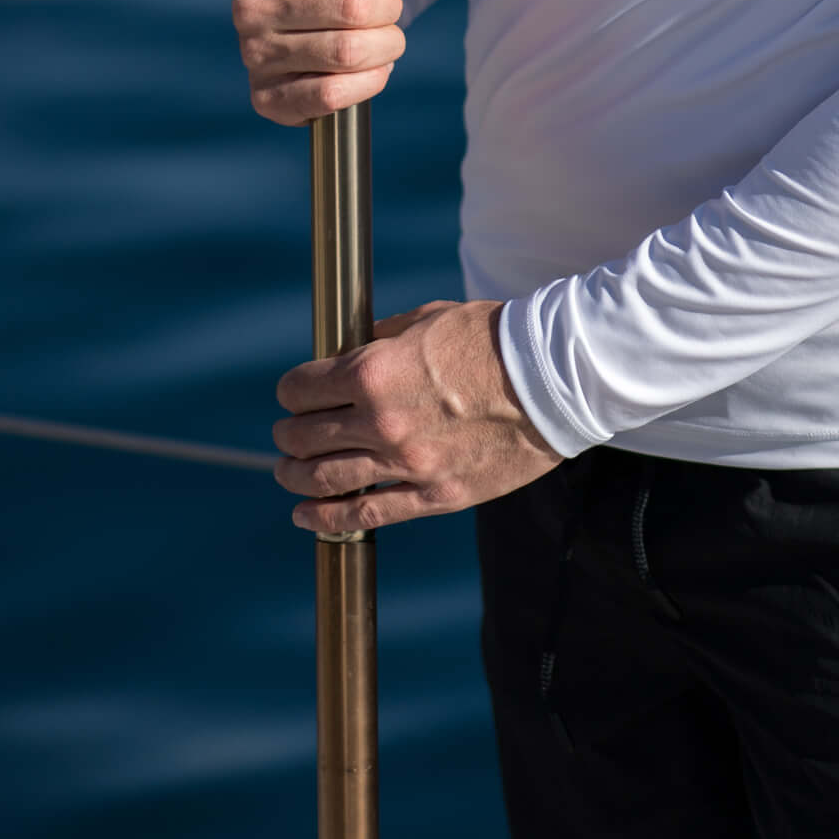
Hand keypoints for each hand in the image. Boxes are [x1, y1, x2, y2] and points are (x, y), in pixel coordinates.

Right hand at [230, 0, 417, 123]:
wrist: (323, 10)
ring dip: (386, 45)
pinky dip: (369, 82)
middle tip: (386, 6)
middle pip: (353, 8)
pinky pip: (330, 95)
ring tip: (383, 35)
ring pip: (347, 53)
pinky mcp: (266, 97)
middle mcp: (246, 4)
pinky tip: (373, 68)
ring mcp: (252, 53)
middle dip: (389, 7)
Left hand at [273, 300, 560, 534]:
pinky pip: (367, 515)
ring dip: (296, 477)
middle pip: (305, 437)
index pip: (302, 389)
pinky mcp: (434, 496)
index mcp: (373, 371)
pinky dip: (328, 519)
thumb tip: (350, 352)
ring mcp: (406, 463)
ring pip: (325, 480)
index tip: (292, 395)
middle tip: (287, 435)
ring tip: (288, 474)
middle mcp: (380, 420)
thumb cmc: (490, 339)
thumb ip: (381, 338)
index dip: (291, 392)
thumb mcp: (426, 319)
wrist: (550, 379)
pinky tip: (307, 516)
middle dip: (288, 434)